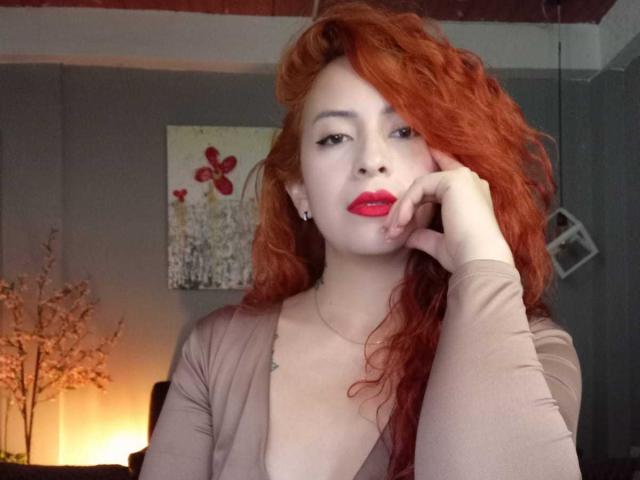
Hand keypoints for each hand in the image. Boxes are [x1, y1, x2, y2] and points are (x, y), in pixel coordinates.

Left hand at [382, 149, 514, 272]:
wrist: (479, 260)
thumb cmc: (464, 256)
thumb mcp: (440, 243)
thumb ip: (424, 236)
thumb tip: (408, 238)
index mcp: (471, 194)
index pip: (444, 176)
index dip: (434, 162)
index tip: (424, 153)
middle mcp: (470, 181)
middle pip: (425, 186)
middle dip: (403, 207)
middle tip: (389, 231)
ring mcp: (463, 178)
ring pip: (419, 186)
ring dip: (401, 210)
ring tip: (392, 233)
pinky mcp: (453, 180)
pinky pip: (419, 187)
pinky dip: (407, 205)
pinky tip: (402, 223)